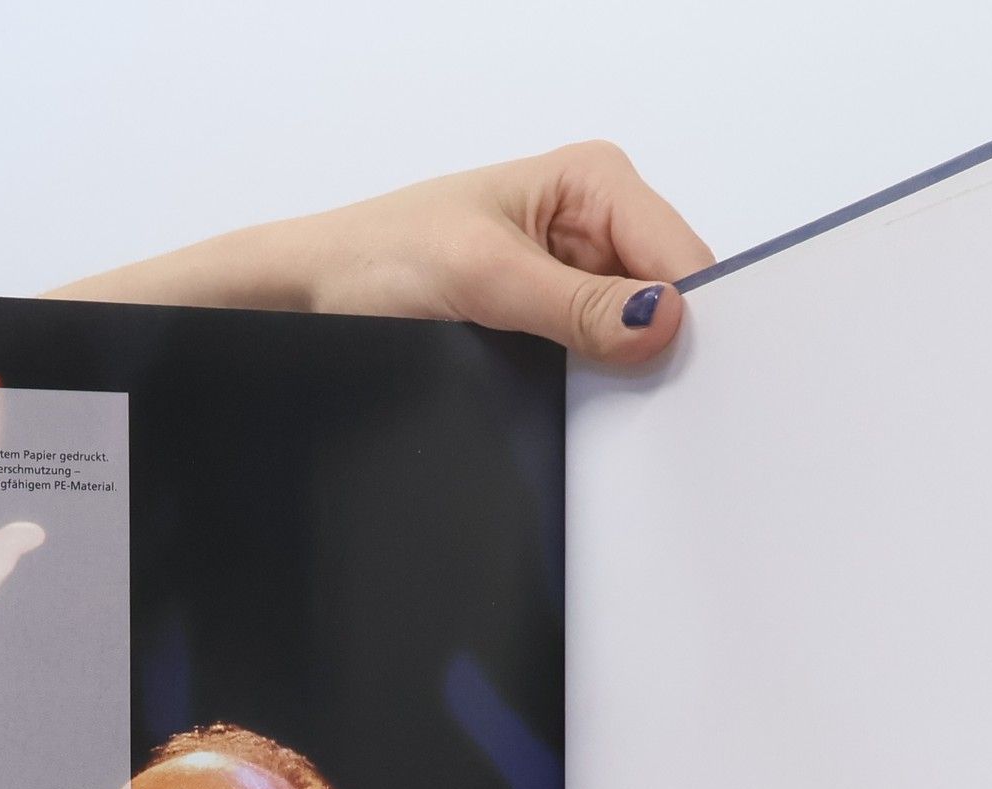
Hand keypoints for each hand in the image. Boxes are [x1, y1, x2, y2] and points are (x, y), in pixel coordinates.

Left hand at [52, 142, 713, 363]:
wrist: (305, 297)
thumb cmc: (374, 260)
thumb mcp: (482, 279)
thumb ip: (573, 305)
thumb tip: (661, 322)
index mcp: (594, 180)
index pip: (682, 259)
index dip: (686, 322)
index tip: (678, 379)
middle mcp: (593, 222)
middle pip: (665, 301)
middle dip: (653, 350)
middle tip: (629, 403)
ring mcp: (571, 275)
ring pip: (632, 338)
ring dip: (616, 375)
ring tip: (580, 398)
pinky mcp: (545, 320)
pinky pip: (592, 360)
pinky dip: (586, 387)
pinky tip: (565, 404)